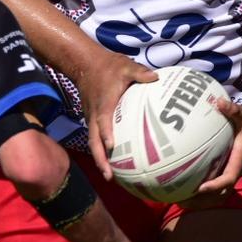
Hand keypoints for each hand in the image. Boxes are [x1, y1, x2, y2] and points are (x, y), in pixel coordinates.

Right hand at [77, 48, 156, 178]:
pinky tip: (114, 161)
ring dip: (100, 160)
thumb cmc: (108, 66)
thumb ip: (140, 73)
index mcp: (104, 104)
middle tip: (109, 176)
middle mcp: (95, 115)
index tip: (111, 146)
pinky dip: (102, 151)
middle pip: (94, 142)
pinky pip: (96, 139)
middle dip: (100, 160)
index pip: (103, 121)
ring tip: (111, 177)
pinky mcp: (93, 120)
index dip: (106, 133)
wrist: (85, 64)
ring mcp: (92, 119)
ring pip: (93, 143)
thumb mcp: (125, 66)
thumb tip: (156, 78)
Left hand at [188, 99, 241, 207]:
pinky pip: (217, 186)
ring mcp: (233, 172)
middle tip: (180, 201)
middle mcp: (237, 169)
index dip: (215, 184)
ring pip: (218, 194)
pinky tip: (186, 190)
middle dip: (202, 200)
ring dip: (201, 200)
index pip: (229, 177)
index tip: (200, 188)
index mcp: (240, 159)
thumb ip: (233, 110)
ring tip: (179, 201)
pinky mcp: (230, 170)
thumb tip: (218, 102)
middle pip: (220, 193)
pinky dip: (204, 192)